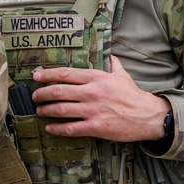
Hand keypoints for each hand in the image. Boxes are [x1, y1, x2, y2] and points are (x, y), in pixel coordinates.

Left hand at [31, 56, 169, 142]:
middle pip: (58, 91)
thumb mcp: (122, 75)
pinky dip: (57, 128)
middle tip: (34, 97)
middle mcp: (92, 92)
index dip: (47, 75)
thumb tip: (110, 55)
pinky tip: (50, 128)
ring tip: (39, 110)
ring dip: (46, 110)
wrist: (149, 116)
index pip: (65, 74)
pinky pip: (70, 128)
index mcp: (96, 78)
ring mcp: (93, 110)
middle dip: (41, 94)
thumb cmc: (134, 95)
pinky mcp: (96, 127)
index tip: (35, 77)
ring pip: (61, 109)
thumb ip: (113, 64)